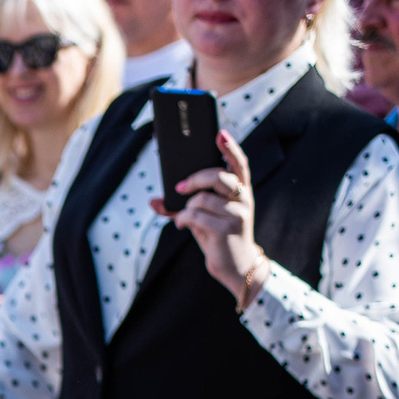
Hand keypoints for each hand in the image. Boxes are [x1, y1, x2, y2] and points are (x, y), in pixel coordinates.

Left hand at [161, 129, 269, 308]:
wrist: (236, 265)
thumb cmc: (218, 235)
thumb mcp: (202, 217)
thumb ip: (180, 206)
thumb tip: (154, 201)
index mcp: (241, 190)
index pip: (239, 163)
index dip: (230, 147)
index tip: (219, 133)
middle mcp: (244, 198)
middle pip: (218, 176)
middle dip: (194, 179)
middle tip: (179, 187)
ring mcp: (238, 214)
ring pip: (202, 199)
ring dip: (186, 208)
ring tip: (184, 217)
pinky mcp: (227, 229)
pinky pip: (196, 216)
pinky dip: (183, 219)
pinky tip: (182, 225)